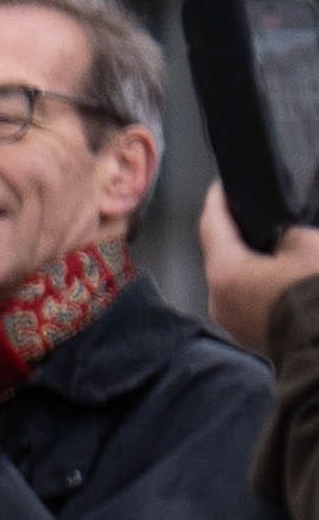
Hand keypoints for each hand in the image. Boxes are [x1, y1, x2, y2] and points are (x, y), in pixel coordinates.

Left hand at [206, 181, 318, 361]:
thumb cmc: (317, 292)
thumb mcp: (307, 246)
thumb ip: (284, 232)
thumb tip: (278, 235)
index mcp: (225, 273)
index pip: (212, 225)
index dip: (217, 201)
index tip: (222, 185)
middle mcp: (218, 299)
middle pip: (219, 253)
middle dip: (233, 230)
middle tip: (246, 207)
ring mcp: (232, 321)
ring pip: (234, 277)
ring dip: (247, 257)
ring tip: (266, 237)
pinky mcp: (250, 334)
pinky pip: (247, 296)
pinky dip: (257, 278)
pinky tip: (276, 268)